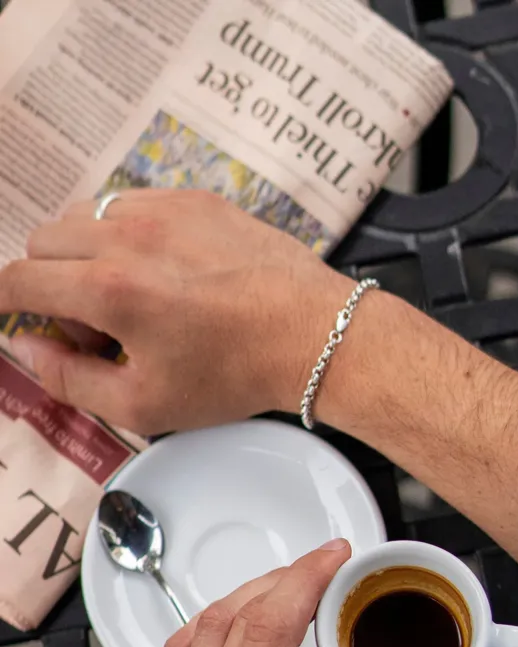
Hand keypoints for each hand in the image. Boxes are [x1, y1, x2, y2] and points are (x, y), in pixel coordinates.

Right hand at [1, 189, 354, 433]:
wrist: (314, 336)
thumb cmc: (237, 375)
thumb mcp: (147, 404)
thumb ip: (71, 379)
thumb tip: (30, 350)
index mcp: (109, 289)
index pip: (18, 279)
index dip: (5, 302)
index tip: (12, 315)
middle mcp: (129, 236)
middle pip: (45, 239)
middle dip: (49, 281)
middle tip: (90, 324)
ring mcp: (166, 209)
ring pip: (88, 216)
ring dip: (88, 254)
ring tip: (131, 297)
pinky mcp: (198, 199)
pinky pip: (135, 202)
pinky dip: (130, 233)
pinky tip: (165, 271)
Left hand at [140, 540, 499, 646]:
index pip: (269, 627)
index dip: (306, 576)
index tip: (337, 555)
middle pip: (237, 617)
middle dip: (287, 576)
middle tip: (331, 565)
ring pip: (202, 630)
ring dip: (249, 595)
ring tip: (295, 586)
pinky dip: (215, 625)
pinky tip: (245, 626)